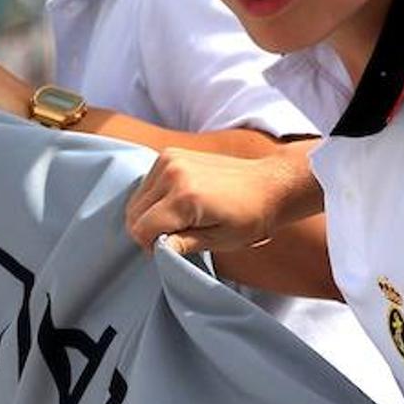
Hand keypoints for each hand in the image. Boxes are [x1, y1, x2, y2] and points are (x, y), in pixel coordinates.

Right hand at [126, 147, 288, 256]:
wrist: (270, 184)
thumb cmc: (251, 217)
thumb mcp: (221, 240)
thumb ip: (184, 244)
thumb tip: (158, 249)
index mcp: (185, 197)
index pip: (141, 229)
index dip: (153, 246)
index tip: (173, 248)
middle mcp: (172, 173)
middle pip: (133, 213)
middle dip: (149, 230)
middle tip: (177, 237)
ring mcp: (170, 159)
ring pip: (137, 198)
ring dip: (150, 213)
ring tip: (180, 219)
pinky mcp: (171, 153)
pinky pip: (146, 183)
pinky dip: (154, 197)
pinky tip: (178, 203)